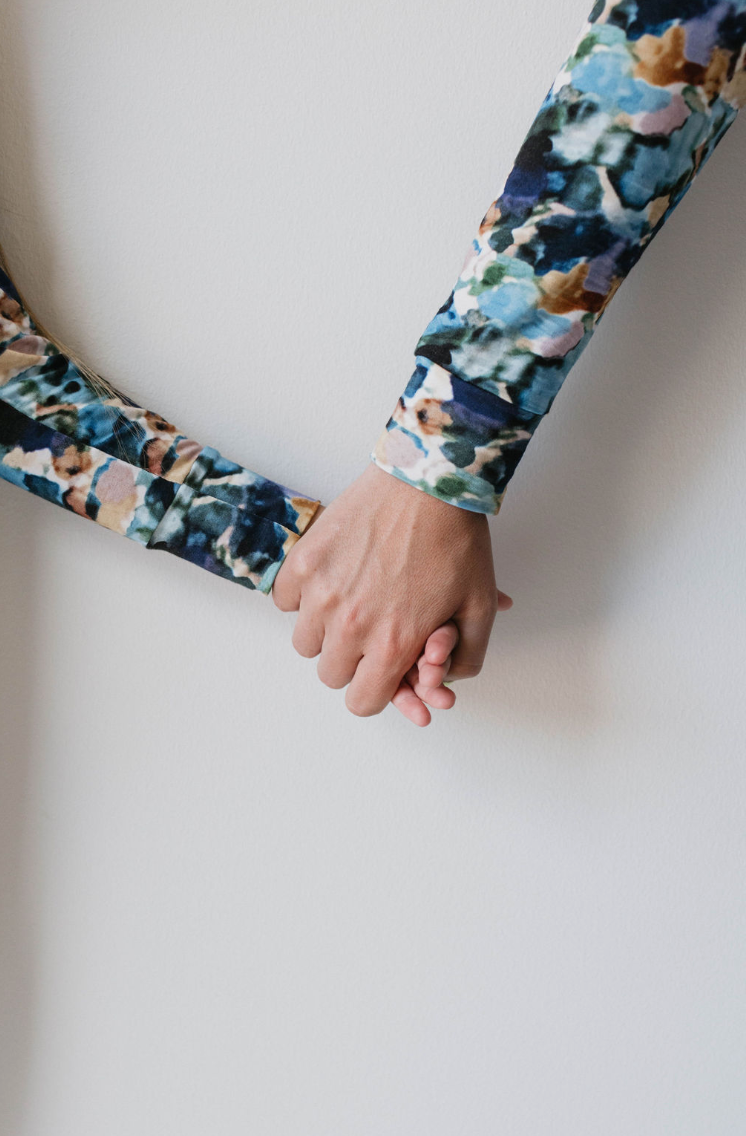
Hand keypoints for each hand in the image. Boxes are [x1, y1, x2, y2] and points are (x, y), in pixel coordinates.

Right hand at [273, 462, 512, 717]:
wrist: (427, 481)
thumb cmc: (456, 539)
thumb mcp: (478, 606)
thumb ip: (467, 656)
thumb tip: (446, 681)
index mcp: (393, 643)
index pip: (362, 702)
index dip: (376, 691)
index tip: (381, 672)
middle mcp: (351, 625)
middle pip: (331, 675)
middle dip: (353, 661)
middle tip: (372, 632)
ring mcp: (321, 592)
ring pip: (305, 642)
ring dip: (325, 631)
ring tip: (352, 603)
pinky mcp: (304, 561)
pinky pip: (285, 601)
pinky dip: (302, 597)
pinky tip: (331, 580)